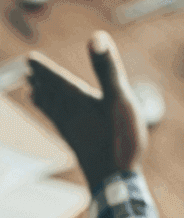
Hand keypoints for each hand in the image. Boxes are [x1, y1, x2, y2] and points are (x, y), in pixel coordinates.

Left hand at [28, 32, 148, 192]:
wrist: (115, 181)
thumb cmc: (120, 139)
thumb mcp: (119, 99)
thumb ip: (108, 69)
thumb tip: (96, 36)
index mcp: (79, 101)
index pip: (57, 81)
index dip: (44, 69)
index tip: (30, 60)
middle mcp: (71, 115)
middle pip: (51, 95)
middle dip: (41, 82)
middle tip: (29, 72)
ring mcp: (74, 132)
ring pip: (53, 111)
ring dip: (44, 99)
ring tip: (34, 92)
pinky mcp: (79, 145)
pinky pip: (61, 125)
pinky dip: (54, 117)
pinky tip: (59, 120)